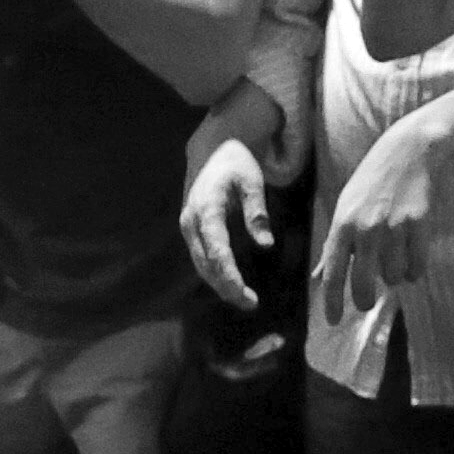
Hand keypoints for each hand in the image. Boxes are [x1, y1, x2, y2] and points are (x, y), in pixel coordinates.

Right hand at [181, 132, 277, 311]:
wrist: (211, 149)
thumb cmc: (236, 163)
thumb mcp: (252, 181)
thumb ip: (257, 213)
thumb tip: (266, 245)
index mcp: (206, 210)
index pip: (217, 253)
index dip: (231, 277)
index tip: (247, 295)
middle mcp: (191, 222)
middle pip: (206, 265)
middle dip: (227, 287)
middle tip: (251, 304)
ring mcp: (187, 227)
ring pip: (201, 265)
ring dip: (220, 285)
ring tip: (245, 299)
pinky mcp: (191, 230)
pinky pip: (201, 258)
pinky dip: (215, 274)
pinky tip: (231, 284)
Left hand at [317, 120, 445, 323]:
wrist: (408, 152)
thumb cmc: (371, 183)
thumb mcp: (344, 209)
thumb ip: (333, 247)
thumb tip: (316, 279)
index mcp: (342, 225)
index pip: (332, 273)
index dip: (331, 302)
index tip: (331, 322)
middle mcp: (366, 228)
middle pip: (362, 283)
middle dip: (363, 300)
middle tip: (364, 303)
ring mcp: (394, 226)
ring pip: (393, 277)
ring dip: (394, 277)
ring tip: (393, 261)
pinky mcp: (419, 223)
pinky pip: (417, 266)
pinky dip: (415, 271)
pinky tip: (412, 261)